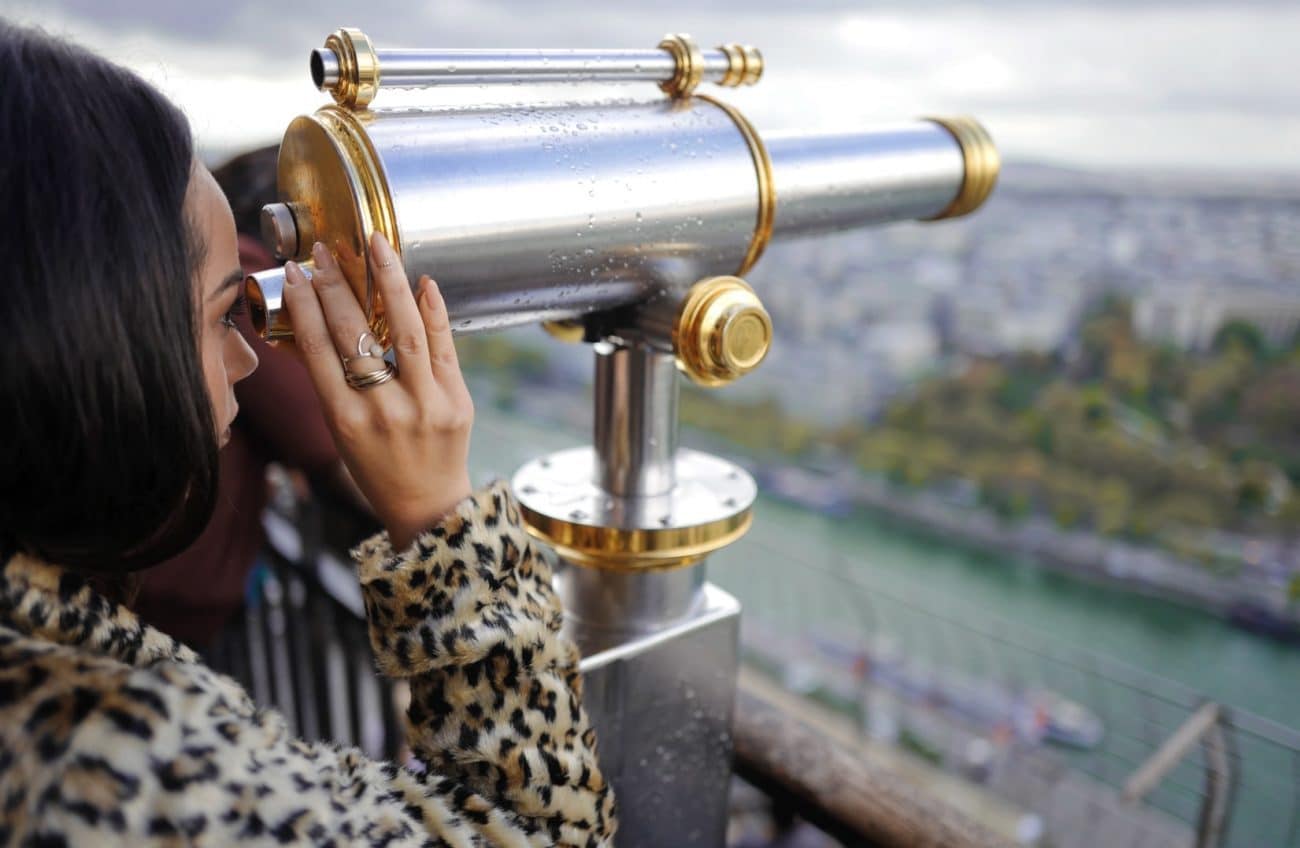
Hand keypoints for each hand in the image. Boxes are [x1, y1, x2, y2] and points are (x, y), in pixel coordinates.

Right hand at [282, 232, 472, 549]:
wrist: (428, 506)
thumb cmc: (376, 465)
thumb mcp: (339, 430)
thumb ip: (332, 381)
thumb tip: (318, 316)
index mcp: (342, 419)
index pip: (316, 348)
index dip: (303, 304)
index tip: (296, 270)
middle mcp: (382, 410)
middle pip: (354, 333)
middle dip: (337, 285)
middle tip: (327, 250)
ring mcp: (424, 405)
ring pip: (405, 331)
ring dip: (389, 282)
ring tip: (376, 245)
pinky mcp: (457, 402)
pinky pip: (444, 347)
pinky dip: (434, 311)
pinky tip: (422, 282)